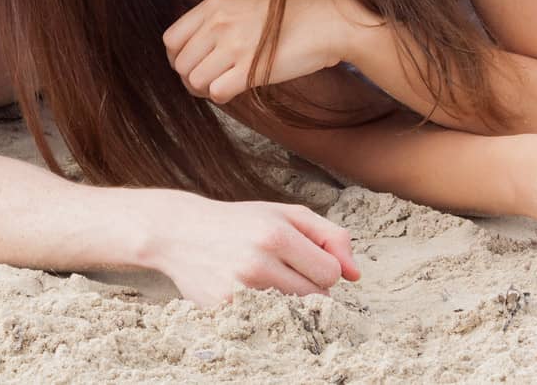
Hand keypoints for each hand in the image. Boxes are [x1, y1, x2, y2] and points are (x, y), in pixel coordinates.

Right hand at [143, 192, 361, 306]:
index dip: (323, 267)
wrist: (181, 232)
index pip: (331, 273)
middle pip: (316, 297)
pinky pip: (266, 321)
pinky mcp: (224, 311)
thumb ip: (330, 237)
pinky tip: (247, 290)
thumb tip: (356, 275)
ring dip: (289, 299)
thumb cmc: (241, 222)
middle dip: (308, 284)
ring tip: (266, 278)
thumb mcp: (286, 214)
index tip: (304, 258)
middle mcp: (258, 264)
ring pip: (294, 313)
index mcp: (276, 235)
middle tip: (283, 267)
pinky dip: (265, 311)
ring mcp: (239, 292)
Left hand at [163, 0, 379, 103]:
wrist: (326, 22)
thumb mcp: (243, 5)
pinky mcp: (250, 68)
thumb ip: (214, 22)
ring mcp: (234, 44)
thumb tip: (189, 52)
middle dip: (192, 78)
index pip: (170, 40)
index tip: (196, 64)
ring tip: (224, 84)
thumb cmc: (288, 17)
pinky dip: (222, 96)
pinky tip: (236, 89)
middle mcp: (219, 22)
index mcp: (214, 5)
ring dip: (206, 89)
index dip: (179, 58)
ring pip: (195, 81)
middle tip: (212, 80)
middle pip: (180, 64)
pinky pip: (216, 92)